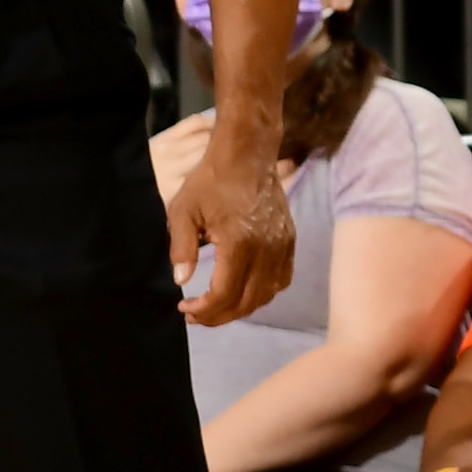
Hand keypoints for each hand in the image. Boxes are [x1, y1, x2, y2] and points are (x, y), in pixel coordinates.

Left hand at [169, 121, 290, 322]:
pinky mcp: (290, 240)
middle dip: (219, 316)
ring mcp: (283, 246)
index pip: (224, 294)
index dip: (205, 310)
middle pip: (247, 301)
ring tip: (217, 307)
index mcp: (239, 243)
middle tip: (196, 315)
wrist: (246, 155)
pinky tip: (243, 290)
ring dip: (242, 307)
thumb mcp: (183, 211)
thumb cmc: (210, 181)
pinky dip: (264, 292)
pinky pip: (282, 279)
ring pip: (267, 294)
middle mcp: (266, 249)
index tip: (185, 309)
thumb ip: (181, 249)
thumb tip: (181, 282)